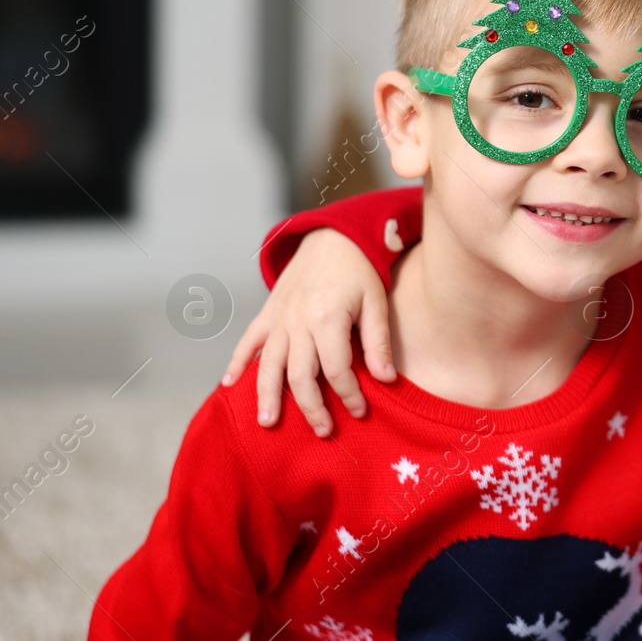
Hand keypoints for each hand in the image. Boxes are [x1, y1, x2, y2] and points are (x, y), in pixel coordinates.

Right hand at [222, 228, 394, 436]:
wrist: (333, 236)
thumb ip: (378, 342)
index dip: (349, 394)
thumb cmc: (360, 271)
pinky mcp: (267, 313)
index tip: (360, 412)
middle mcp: (298, 322)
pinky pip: (248, 341)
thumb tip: (388, 380)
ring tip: (268, 423)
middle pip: (300, 375)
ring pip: (269, 365)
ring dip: (268, 396)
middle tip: (323, 431)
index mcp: (328, 319)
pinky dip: (237, 363)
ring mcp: (278, 318)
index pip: (336, 370)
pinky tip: (229, 385)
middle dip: (312, 407)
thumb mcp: (376, 303)